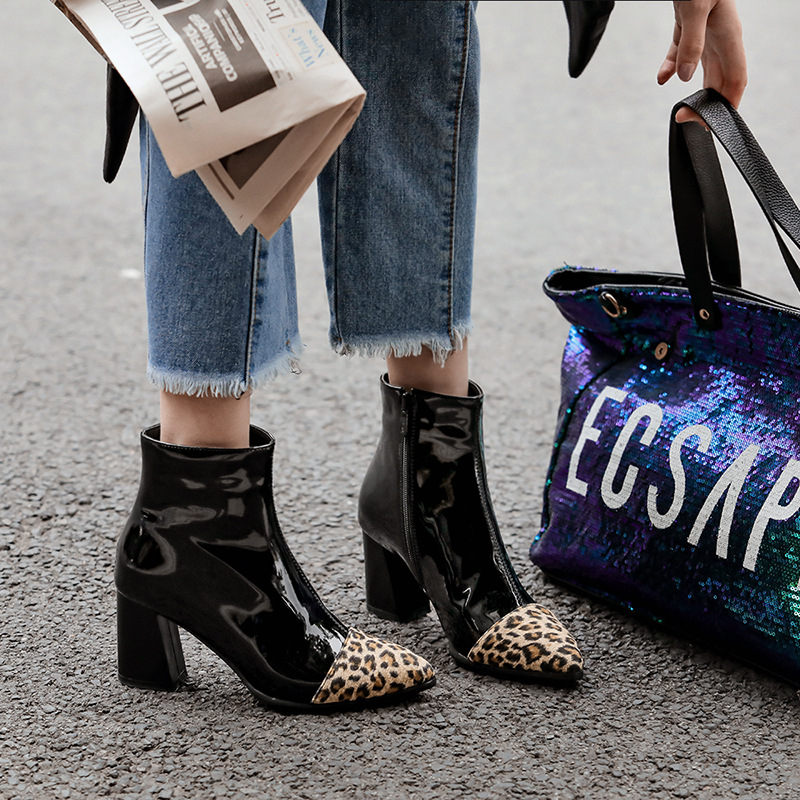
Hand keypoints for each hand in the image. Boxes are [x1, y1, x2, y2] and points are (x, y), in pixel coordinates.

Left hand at [657, 0, 746, 122]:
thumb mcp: (694, 8)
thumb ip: (691, 43)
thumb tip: (687, 77)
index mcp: (729, 35)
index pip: (735, 79)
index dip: (727, 105)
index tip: (712, 124)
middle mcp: (720, 37)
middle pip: (719, 79)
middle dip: (707, 104)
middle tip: (690, 122)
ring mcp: (705, 31)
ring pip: (702, 69)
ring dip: (692, 89)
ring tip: (680, 109)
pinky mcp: (689, 24)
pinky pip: (682, 52)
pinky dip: (671, 66)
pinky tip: (661, 78)